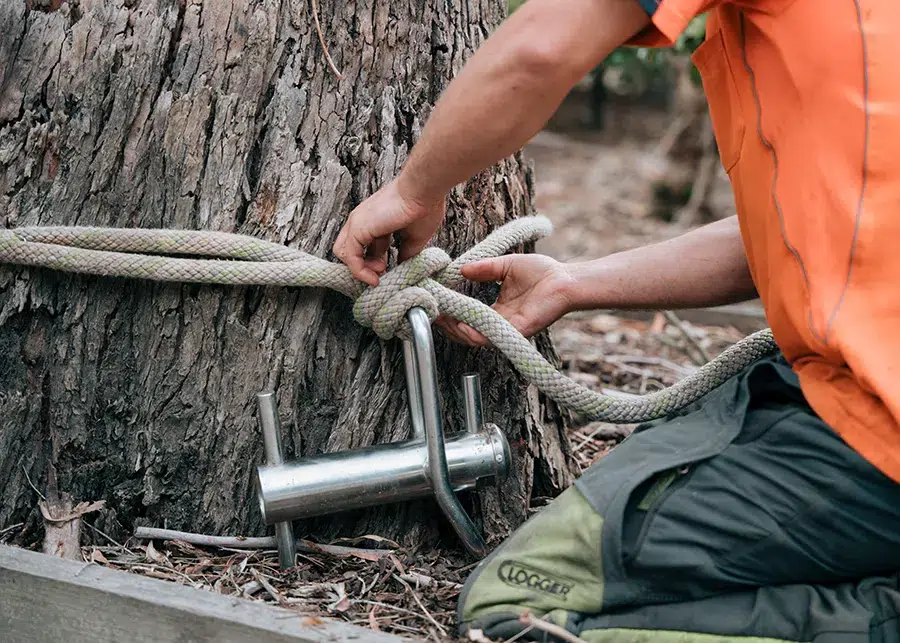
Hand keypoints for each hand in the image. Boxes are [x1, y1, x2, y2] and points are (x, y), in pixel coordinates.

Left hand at [333, 177, 445, 286]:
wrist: (424, 191)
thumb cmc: (424, 206)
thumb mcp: (414, 238)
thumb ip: (405, 253)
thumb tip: (402, 267)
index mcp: (375, 220)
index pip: (364, 245)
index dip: (372, 261)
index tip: (387, 269)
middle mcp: (363, 220)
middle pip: (349, 248)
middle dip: (364, 265)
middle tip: (382, 271)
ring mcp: (358, 222)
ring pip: (344, 252)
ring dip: (360, 269)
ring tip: (379, 274)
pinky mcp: (357, 228)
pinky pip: (350, 256)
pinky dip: (359, 271)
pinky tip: (374, 278)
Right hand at [439, 254, 576, 345]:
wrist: (567, 279)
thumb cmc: (543, 272)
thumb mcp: (506, 265)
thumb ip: (485, 268)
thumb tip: (461, 268)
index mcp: (498, 311)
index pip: (468, 318)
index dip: (450, 313)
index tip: (435, 301)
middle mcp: (500, 324)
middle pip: (466, 333)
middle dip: (447, 325)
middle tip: (432, 311)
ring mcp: (508, 330)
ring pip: (474, 339)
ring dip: (455, 329)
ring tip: (442, 316)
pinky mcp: (517, 331)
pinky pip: (490, 337)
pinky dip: (472, 331)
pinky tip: (460, 321)